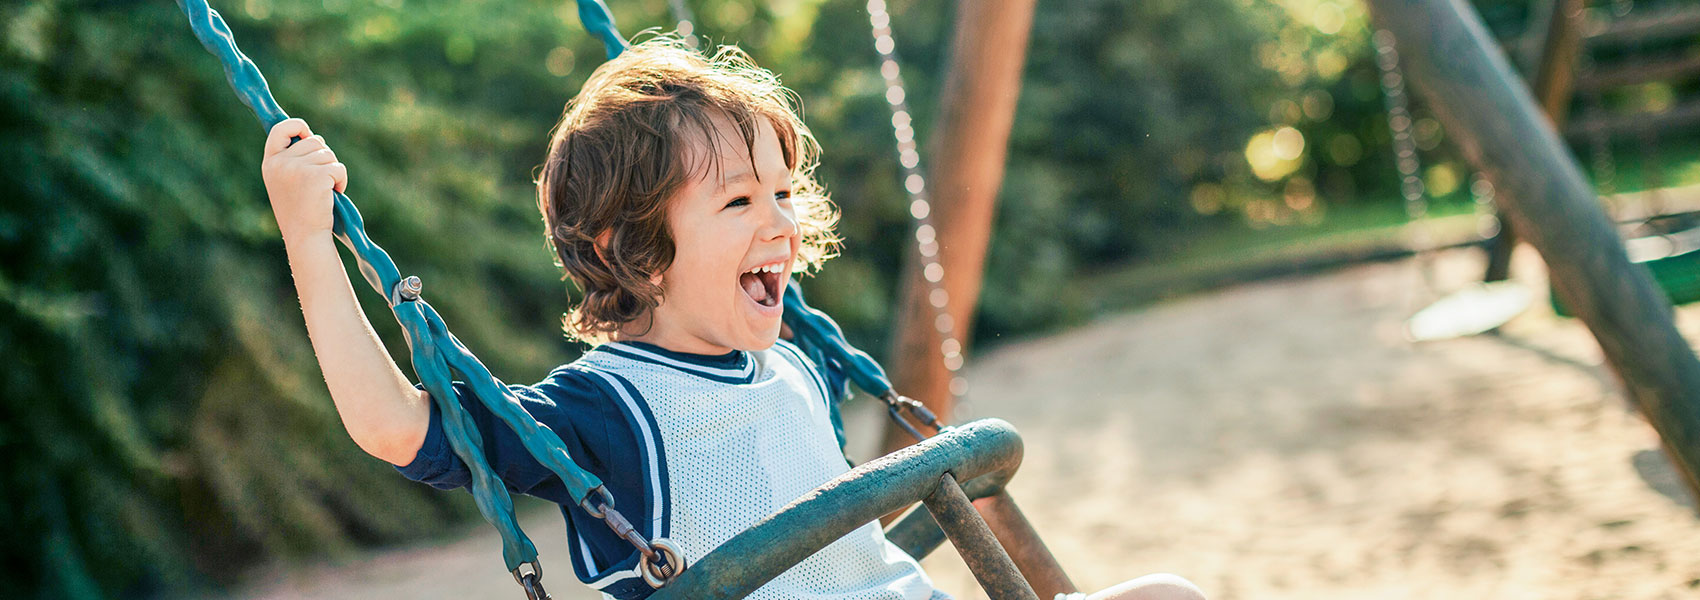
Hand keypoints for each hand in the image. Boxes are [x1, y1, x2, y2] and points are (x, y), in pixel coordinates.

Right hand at [261, 118, 345, 243]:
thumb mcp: (286, 182)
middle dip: (323, 157)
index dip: (297, 126)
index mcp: (270, 162)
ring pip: (328, 154)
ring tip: (324, 191)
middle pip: (314, 141)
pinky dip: (341, 180)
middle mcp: (280, 162)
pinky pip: (338, 168)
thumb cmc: (299, 211)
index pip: (280, 129)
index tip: (307, 132)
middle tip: (319, 180)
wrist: (305, 235)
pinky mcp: (317, 175)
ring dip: (333, 170)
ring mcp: (298, 168)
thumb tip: (314, 138)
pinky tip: (332, 195)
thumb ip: (293, 160)